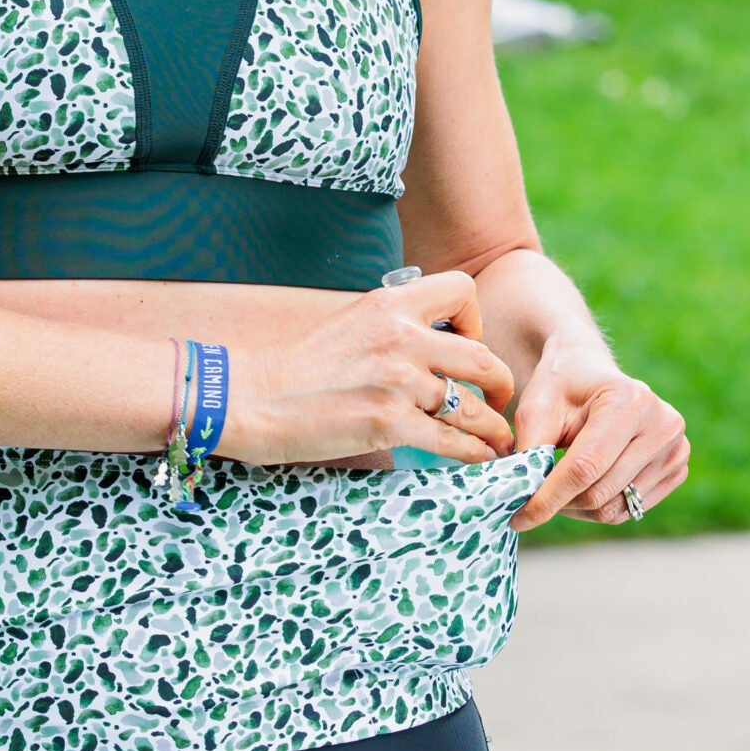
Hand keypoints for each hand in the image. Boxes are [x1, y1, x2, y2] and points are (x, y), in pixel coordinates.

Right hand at [225, 272, 516, 467]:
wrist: (249, 395)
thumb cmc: (295, 367)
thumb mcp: (349, 324)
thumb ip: (391, 328)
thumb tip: (428, 349)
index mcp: (390, 304)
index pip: (462, 289)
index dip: (476, 319)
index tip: (466, 344)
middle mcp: (401, 336)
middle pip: (483, 356)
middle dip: (500, 385)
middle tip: (497, 401)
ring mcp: (397, 380)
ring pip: (473, 406)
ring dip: (492, 429)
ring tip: (499, 443)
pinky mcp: (388, 422)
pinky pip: (452, 442)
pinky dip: (473, 454)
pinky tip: (476, 461)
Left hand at [511, 330, 688, 528]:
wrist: (590, 372)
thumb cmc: (560, 388)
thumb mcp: (535, 409)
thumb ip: (530, 452)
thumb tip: (522, 499)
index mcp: (629, 400)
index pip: (584, 467)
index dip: (548, 498)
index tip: (518, 518)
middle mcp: (662, 424)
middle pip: (600, 492)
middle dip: (559, 504)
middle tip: (531, 501)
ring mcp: (676, 448)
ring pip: (615, 508)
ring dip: (577, 508)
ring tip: (557, 487)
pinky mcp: (677, 467)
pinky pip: (631, 509)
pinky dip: (600, 507)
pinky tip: (584, 485)